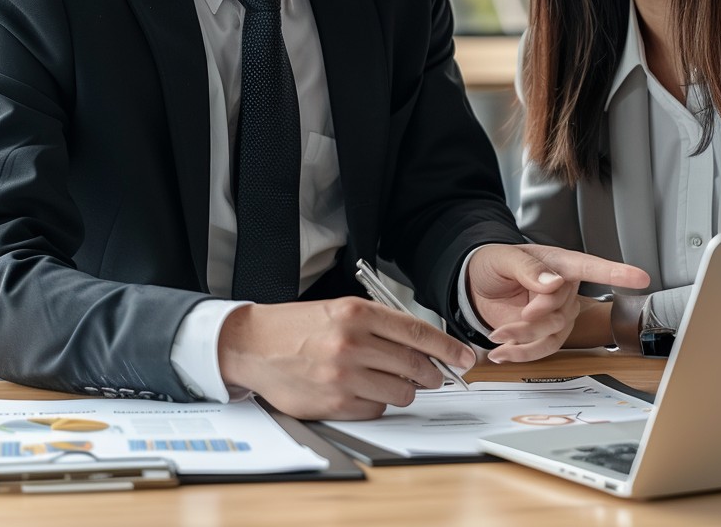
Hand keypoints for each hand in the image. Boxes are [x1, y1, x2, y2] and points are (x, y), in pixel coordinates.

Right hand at [217, 298, 474, 419]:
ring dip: (404, 390)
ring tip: (390, 381)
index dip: (447, 347)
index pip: (416, 331)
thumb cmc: (301, 326)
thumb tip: (425, 347)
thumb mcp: (343, 310)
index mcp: (356, 312)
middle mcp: (351, 343)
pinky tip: (363, 391)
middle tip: (436, 375)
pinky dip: (378, 404)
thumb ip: (382, 325)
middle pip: (414, 365)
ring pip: (400, 392)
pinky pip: (376, 410)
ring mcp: (342, 376)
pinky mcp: (334, 403)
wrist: (255, 345)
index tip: (465, 357)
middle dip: (432, 374)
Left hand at [466, 244, 650, 362]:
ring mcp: (558, 314)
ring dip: (524, 336)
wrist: (477, 284)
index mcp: (559, 263)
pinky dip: (521, 353)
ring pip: (553, 333)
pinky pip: (543, 349)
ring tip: (499, 334)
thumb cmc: (494, 263)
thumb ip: (528, 269)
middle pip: (564, 308)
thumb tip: (553, 282)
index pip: (591, 267)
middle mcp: (564, 289)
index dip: (617, 272)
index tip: (640, 277)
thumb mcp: (504, 258)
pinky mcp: (546, 333)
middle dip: (538, 312)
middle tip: (520, 310)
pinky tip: (502, 352)